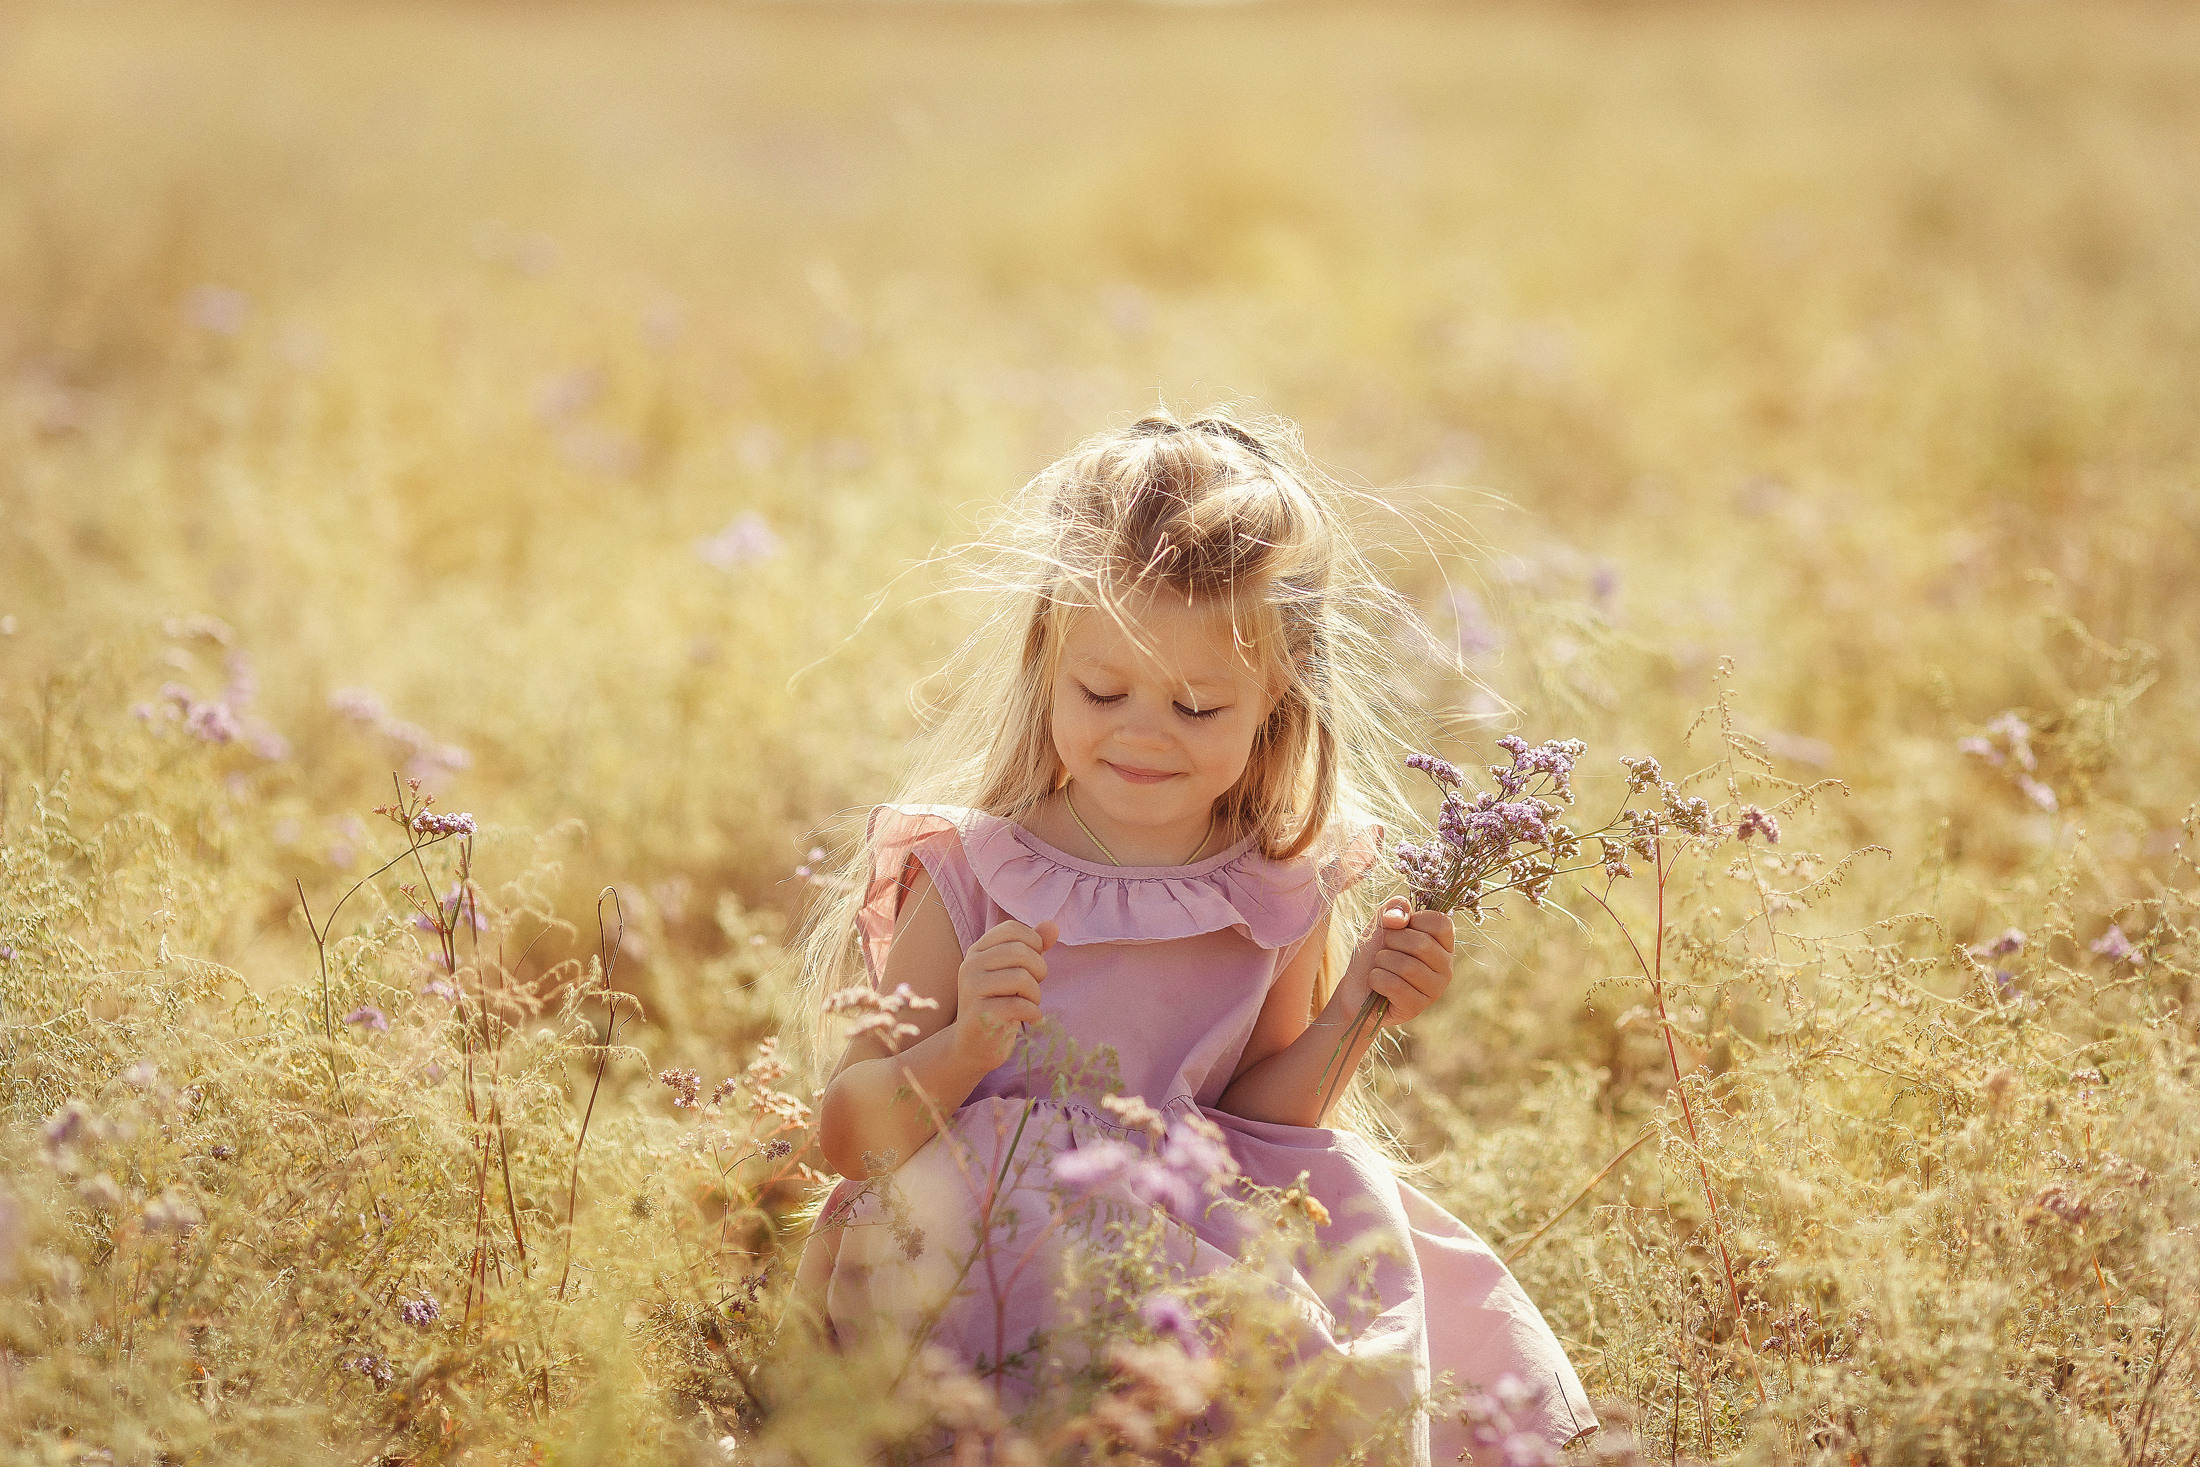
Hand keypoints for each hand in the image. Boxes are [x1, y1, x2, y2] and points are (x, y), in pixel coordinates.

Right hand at [949, 918, 1058, 1070]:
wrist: (974, 1045)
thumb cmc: (1000, 1004)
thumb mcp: (1016, 971)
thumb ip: (1034, 947)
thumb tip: (1053, 925)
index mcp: (978, 950)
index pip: (1012, 929)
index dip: (1034, 944)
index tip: (1033, 965)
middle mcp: (970, 965)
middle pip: (1020, 952)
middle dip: (1039, 971)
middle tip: (1033, 989)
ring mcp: (971, 990)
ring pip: (1021, 978)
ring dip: (1035, 995)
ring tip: (1029, 1004)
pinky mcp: (979, 1015)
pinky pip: (1019, 1006)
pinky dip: (1033, 1013)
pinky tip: (1029, 1019)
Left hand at [1340, 897, 1454, 1026]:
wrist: (1355, 989)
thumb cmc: (1372, 954)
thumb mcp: (1382, 923)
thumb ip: (1395, 909)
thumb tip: (1400, 918)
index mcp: (1443, 944)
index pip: (1441, 922)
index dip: (1414, 920)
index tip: (1399, 928)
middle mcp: (1445, 967)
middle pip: (1422, 944)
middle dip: (1392, 942)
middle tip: (1385, 950)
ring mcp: (1434, 990)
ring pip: (1406, 966)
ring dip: (1382, 962)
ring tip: (1380, 967)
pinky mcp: (1417, 1007)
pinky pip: (1394, 985)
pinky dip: (1376, 980)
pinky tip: (1377, 985)